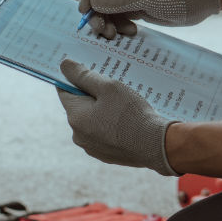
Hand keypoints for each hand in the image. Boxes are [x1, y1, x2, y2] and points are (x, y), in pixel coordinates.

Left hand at [56, 59, 179, 175]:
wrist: (156, 146)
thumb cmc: (132, 114)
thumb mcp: (109, 87)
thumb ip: (84, 75)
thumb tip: (64, 65)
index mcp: (75, 117)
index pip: (64, 91)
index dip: (73, 78)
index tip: (84, 69)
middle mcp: (78, 135)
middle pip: (78, 106)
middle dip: (91, 94)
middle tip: (110, 85)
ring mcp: (91, 147)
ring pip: (91, 120)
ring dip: (101, 110)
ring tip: (121, 102)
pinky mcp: (105, 155)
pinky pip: (102, 133)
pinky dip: (109, 124)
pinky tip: (125, 118)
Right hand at [80, 0, 220, 38]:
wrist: (199, 2)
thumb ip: (120, 0)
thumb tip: (93, 2)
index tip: (86, 11)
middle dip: (96, 15)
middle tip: (103, 32)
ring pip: (105, 11)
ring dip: (106, 24)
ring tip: (116, 36)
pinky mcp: (134, 9)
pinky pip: (117, 19)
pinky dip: (119, 28)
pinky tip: (132, 32)